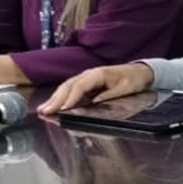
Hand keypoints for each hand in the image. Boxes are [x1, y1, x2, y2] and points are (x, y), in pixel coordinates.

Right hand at [39, 63, 154, 112]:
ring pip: (66, 88)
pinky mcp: (86, 84)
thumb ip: (110, 96)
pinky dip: (61, 98)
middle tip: (44, 111)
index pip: (80, 86)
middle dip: (56, 100)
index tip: (63, 108)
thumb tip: (95, 103)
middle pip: (68, 86)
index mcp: (98, 74)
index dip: (71, 98)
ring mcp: (85, 78)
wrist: (139, 72)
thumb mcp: (125, 89)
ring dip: (54, 99)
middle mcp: (88, 74)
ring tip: (43, 110)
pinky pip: (70, 91)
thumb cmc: (133, 80)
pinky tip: (53, 106)